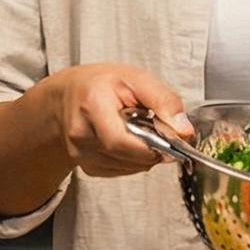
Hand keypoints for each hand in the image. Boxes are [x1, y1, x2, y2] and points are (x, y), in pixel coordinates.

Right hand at [27, 63, 189, 177]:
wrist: (65, 97)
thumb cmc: (99, 84)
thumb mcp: (135, 78)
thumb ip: (164, 100)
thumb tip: (184, 130)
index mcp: (92, 106)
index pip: (120, 141)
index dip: (150, 145)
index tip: (169, 138)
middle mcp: (80, 134)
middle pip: (127, 157)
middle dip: (152, 148)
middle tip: (158, 131)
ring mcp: (80, 154)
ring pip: (128, 167)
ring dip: (144, 155)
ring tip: (140, 131)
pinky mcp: (85, 167)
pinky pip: (120, 171)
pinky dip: (133, 160)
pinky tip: (129, 141)